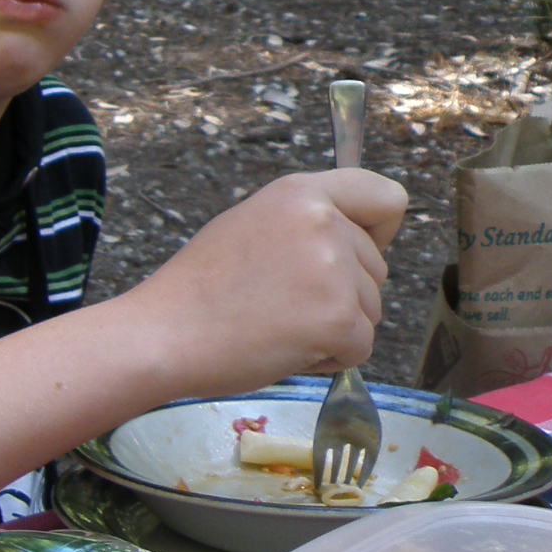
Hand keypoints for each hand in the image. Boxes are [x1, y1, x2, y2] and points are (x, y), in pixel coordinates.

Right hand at [122, 167, 407, 399]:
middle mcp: (324, 224)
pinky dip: (330, 358)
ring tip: (275, 322)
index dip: (377, 230)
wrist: (165, 333)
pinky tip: (281, 346)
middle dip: (343, 291)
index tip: (350, 250)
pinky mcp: (339, 321)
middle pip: (377, 267)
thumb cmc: (200, 287)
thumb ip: (305, 223)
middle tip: (280, 299)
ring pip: (371, 311)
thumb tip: (356, 242)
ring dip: (334, 326)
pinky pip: (361, 348)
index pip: (386, 197)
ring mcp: (335, 272)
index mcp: (300, 193)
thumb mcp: (251, 224)